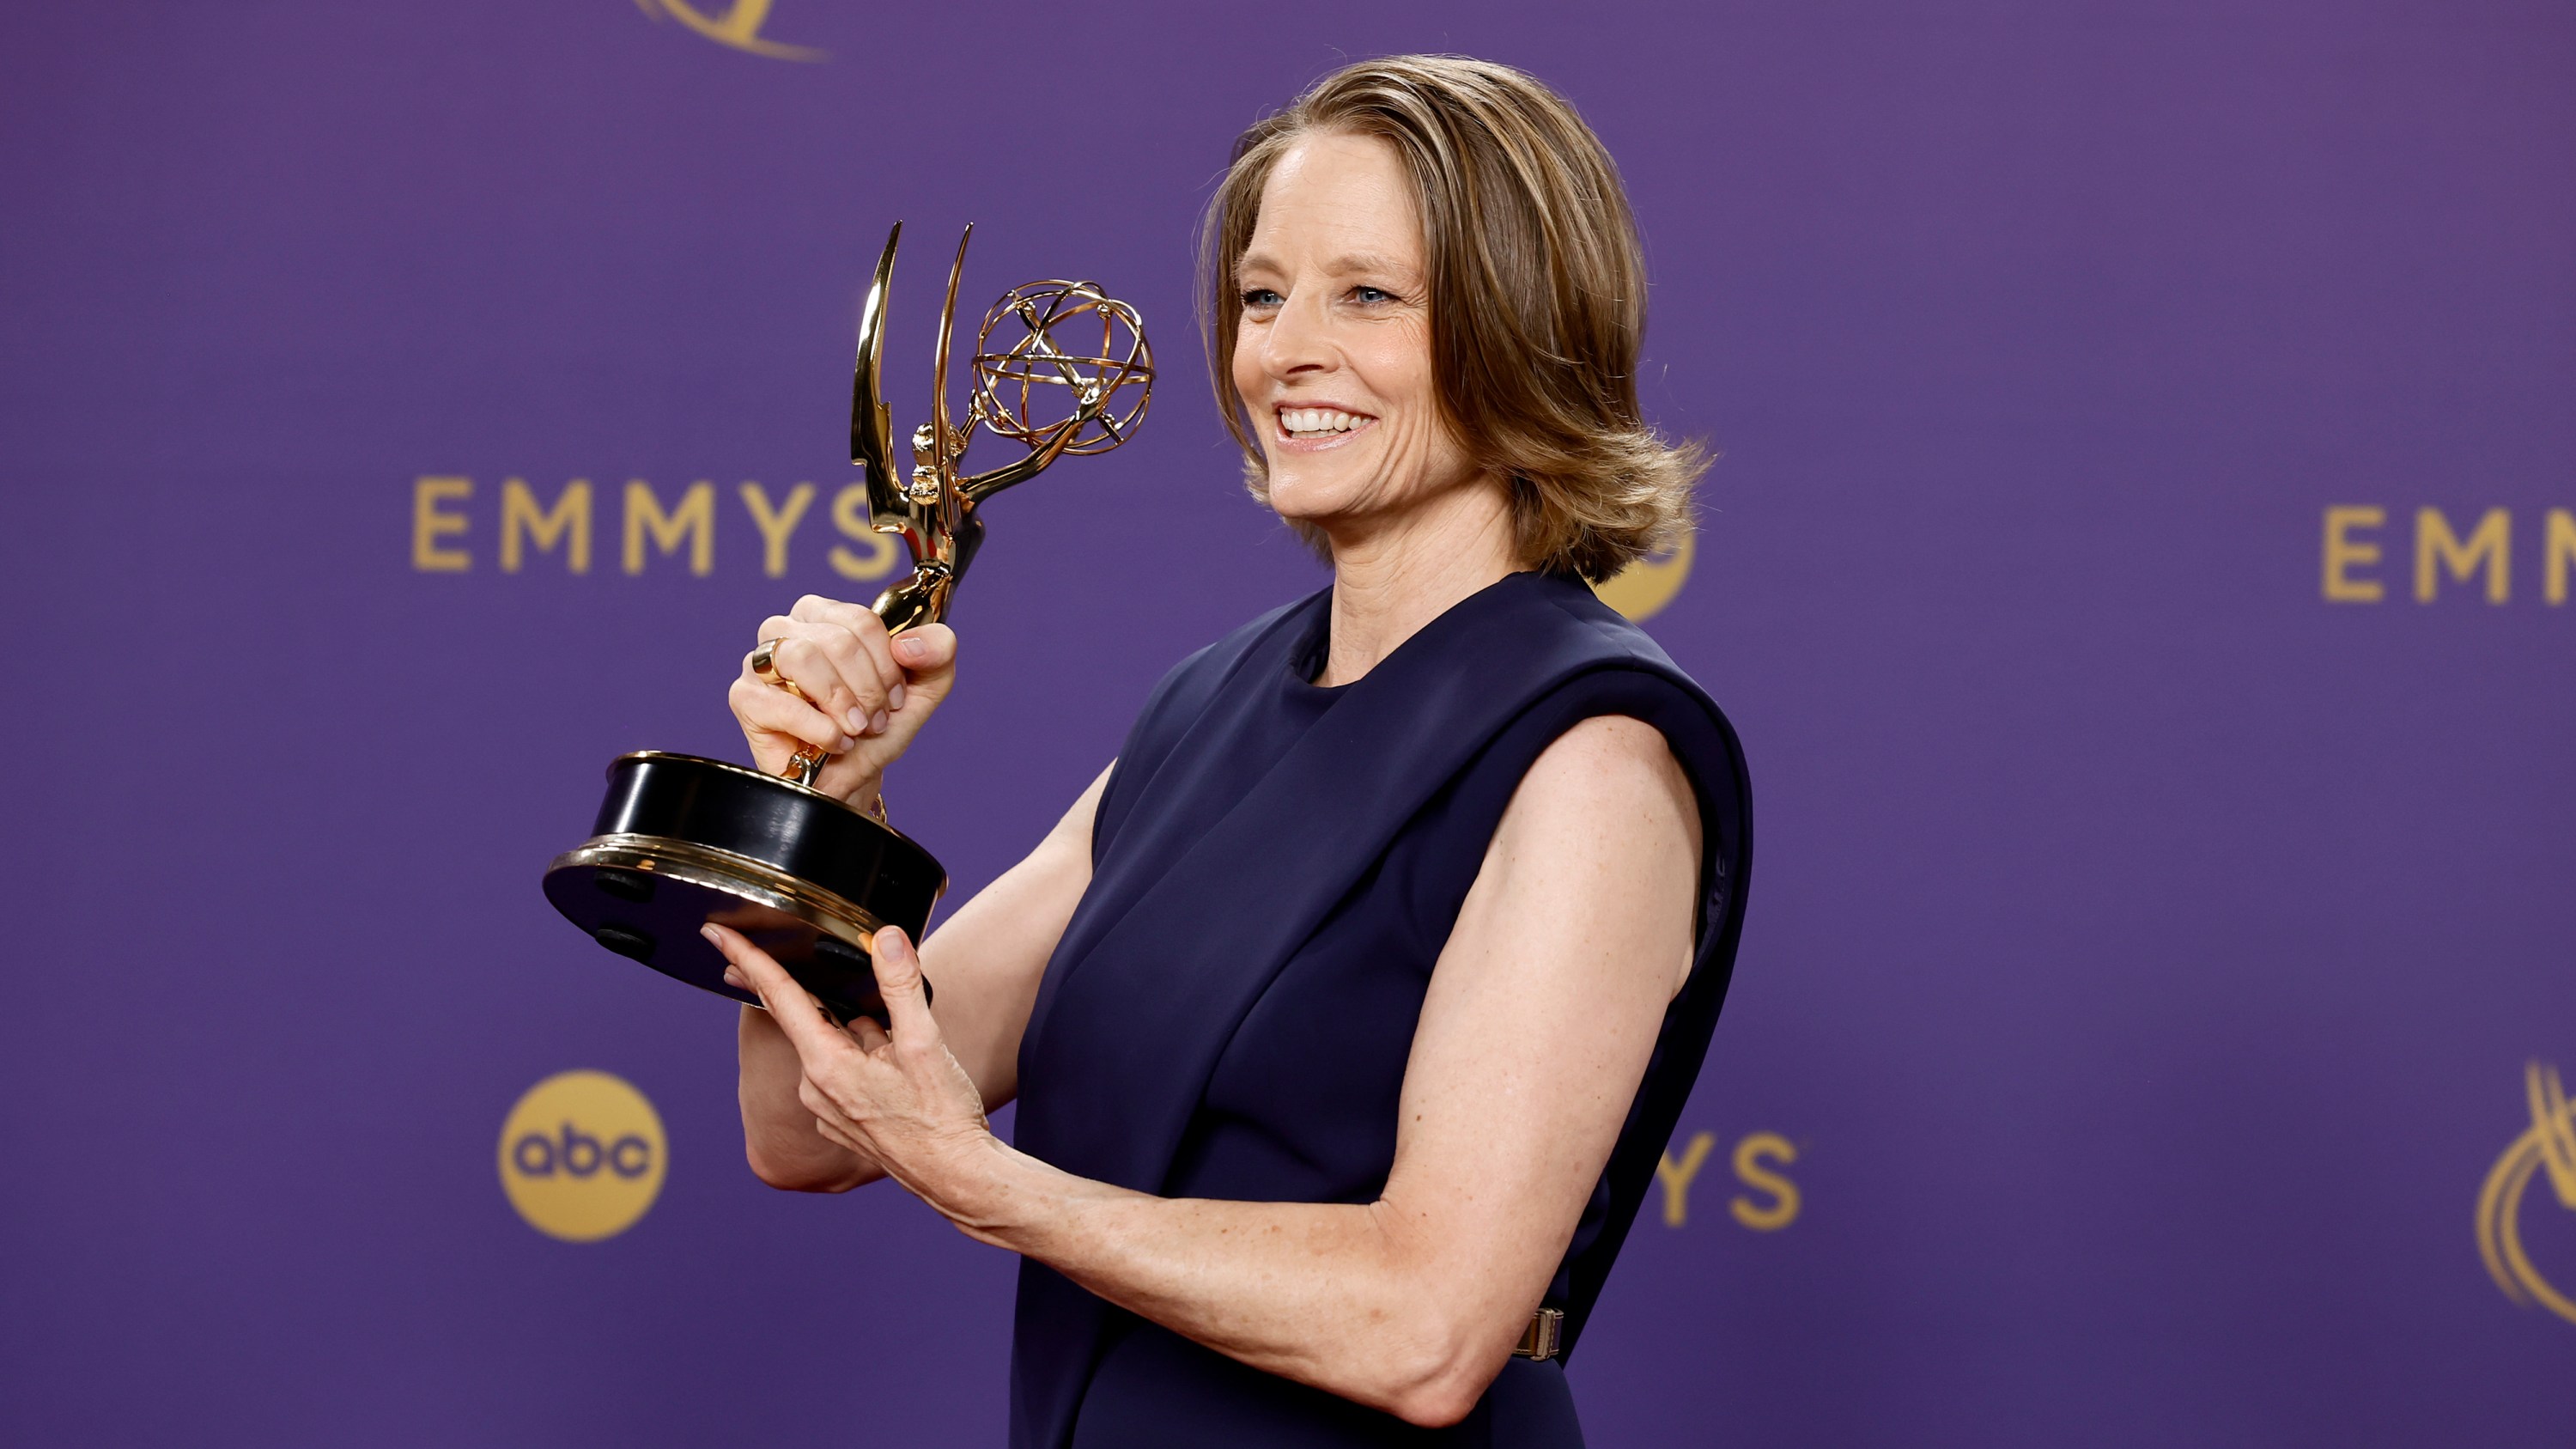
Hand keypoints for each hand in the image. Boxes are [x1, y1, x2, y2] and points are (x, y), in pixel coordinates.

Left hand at [704, 921, 998, 1219]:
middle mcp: (816, 1089)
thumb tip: (886, 938)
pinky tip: (898, 1075)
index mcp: (827, 1064)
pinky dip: (864, 1062)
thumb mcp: (926, 1042)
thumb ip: (901, 985)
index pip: (777, 997)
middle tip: (852, 987)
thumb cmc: (941, 1117)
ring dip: (859, 1035)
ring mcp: (826, 1110)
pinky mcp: (841, 1124)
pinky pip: (843, 1074)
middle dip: (828, 999)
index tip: (717, 934)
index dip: (747, 959)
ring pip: (833, 1047)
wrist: (955, 1178)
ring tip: (907, 1053)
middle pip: (811, 1019)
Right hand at [727, 595, 957, 804]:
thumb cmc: (875, 729)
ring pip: (802, 656)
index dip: (886, 664)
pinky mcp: (745, 698)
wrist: (848, 781)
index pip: (861, 619)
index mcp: (828, 616)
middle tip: (875, 721)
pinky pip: (778, 701)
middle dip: (867, 688)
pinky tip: (834, 742)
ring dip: (840, 701)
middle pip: (835, 638)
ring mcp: (760, 662)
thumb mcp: (923, 689)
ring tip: (855, 729)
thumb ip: (938, 652)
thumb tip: (908, 643)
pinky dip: (818, 727)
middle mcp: (788, 629)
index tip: (895, 699)